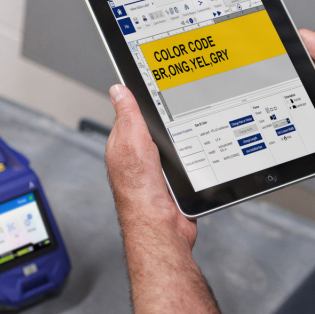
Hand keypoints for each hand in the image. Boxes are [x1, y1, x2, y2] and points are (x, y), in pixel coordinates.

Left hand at [106, 84, 196, 248]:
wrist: (161, 226)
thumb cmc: (140, 190)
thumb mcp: (132, 141)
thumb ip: (128, 115)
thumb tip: (118, 90)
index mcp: (121, 144)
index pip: (131, 113)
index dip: (143, 100)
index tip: (156, 88)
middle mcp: (137, 156)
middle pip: (155, 126)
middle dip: (167, 120)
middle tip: (178, 111)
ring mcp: (155, 168)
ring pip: (172, 142)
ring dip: (182, 140)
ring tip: (186, 135)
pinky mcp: (173, 179)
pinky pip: (185, 159)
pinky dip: (192, 156)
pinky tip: (195, 155)